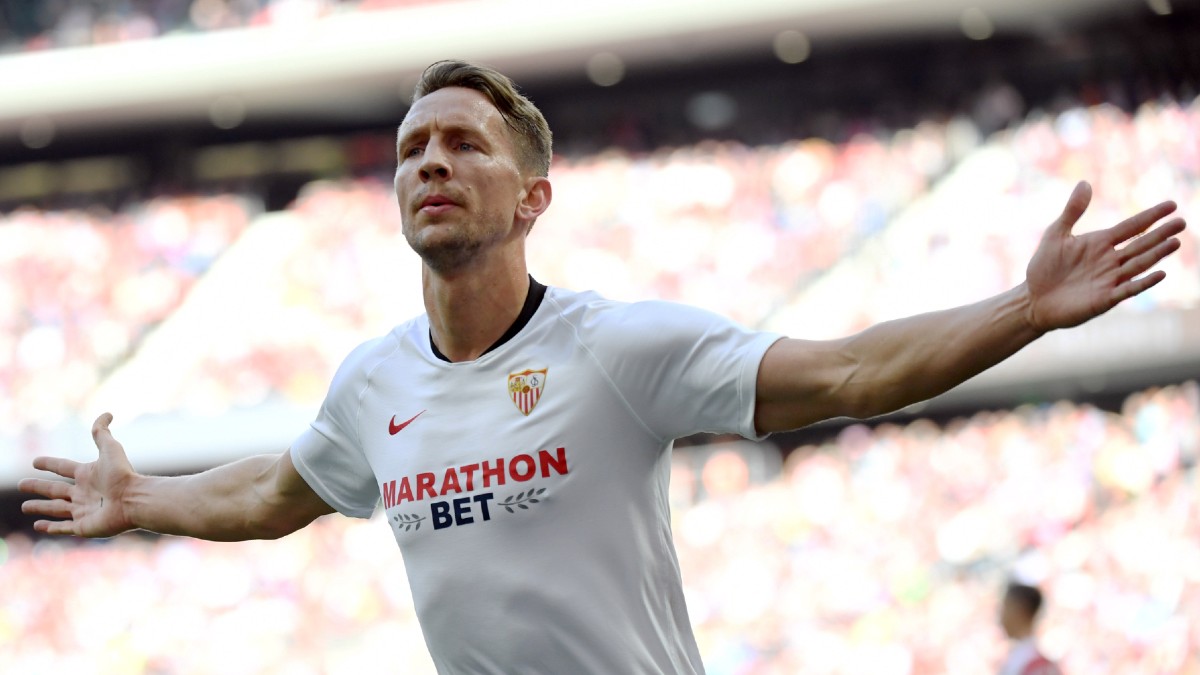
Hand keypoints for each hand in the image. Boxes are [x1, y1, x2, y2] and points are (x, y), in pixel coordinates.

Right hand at [18, 413, 136, 536]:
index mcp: (87, 475)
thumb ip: (102, 432)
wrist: (133, 500)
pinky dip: (50, 528)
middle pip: (55, 490)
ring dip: (41, 508)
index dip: (49, 464)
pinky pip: (63, 528)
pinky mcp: (84, 527)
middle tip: (22, 484)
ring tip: (25, 507)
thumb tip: (107, 413)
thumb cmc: (122, 475)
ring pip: (56, 509)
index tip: (35, 461)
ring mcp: (83, 511)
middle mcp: (84, 493)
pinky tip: (38, 526)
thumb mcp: (110, 449)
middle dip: (38, 487)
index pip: (63, 467)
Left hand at [1025, 181, 1186, 331]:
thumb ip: (1073, 210)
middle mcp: (1110, 260)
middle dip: (1161, 234)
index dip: (1151, 216)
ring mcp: (1110, 280)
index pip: (1132, 227)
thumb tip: (1085, 182)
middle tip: (1181, 222)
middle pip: (1141, 245)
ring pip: (1139, 264)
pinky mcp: (1104, 299)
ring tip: (1174, 242)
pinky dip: (1143, 282)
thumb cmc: (1044, 266)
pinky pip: (1128, 289)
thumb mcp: (1056, 233)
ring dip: (1156, 254)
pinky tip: (1160, 273)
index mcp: (1101, 243)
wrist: (1032, 298)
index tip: (1171, 205)